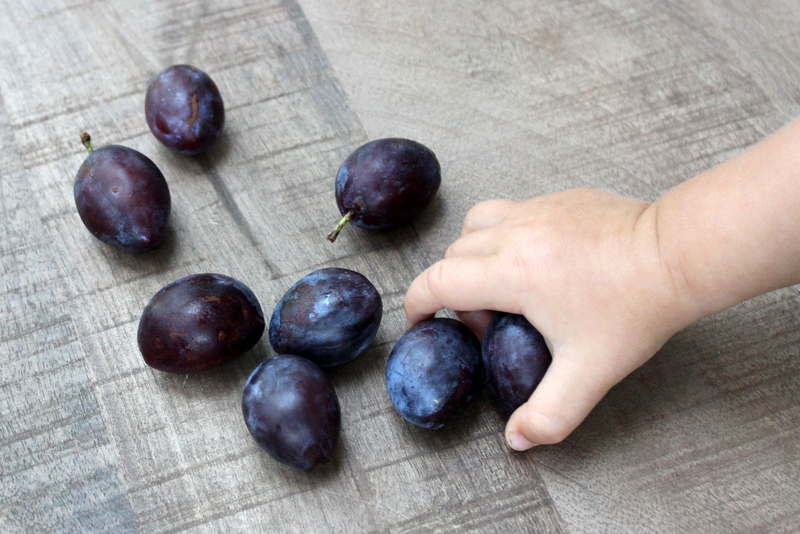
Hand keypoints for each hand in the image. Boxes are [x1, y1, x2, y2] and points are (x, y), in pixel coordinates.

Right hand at [404, 189, 694, 449]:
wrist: (676, 254)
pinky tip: (540, 263)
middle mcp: (514, 232)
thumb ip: (549, 414)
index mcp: (512, 272)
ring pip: (475, 224)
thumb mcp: (590, 372)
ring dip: (474, 255)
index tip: (421, 320)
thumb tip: (517, 439)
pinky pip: (510, 211)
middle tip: (490, 322)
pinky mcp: (557, 198)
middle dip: (456, 290)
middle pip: (454, 255)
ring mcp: (536, 209)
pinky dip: (505, 236)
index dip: (417, 302)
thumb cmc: (634, 308)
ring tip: (505, 285)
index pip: (438, 281)